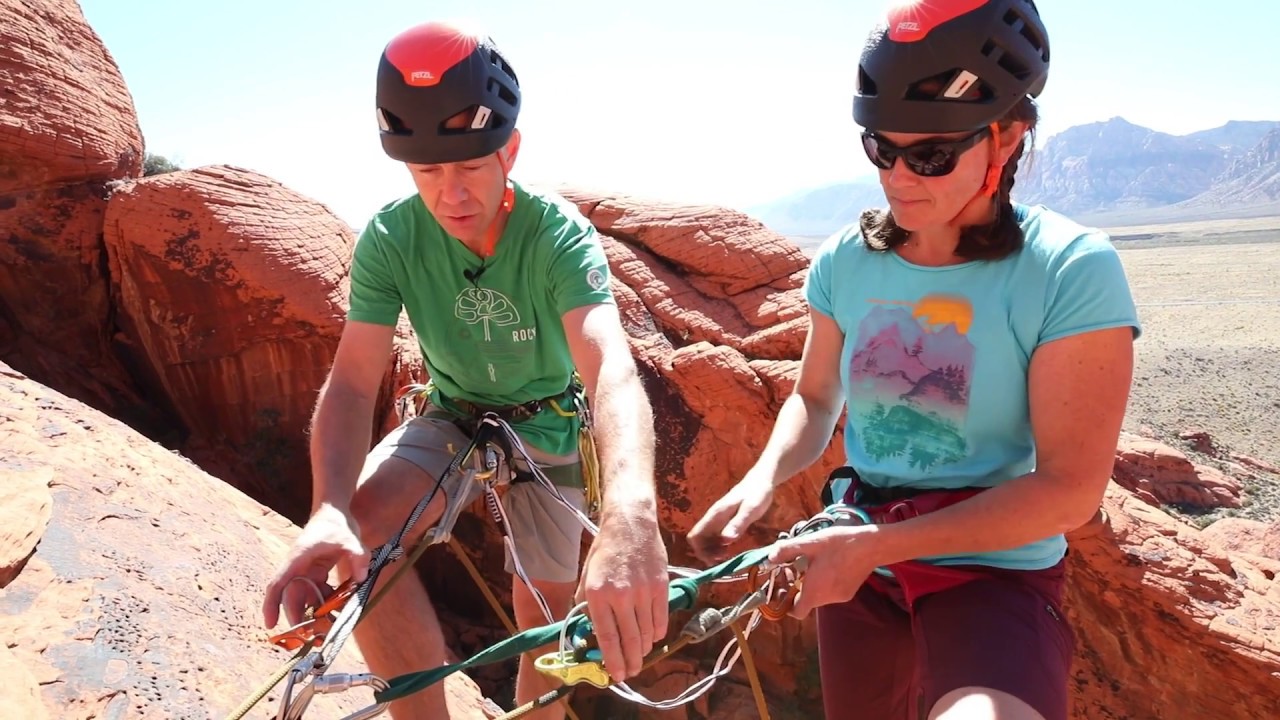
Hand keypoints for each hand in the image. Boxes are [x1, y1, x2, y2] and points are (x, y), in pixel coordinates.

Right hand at [262, 505, 368, 628]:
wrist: (335, 510)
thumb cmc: (337, 523)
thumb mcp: (350, 538)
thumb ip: (357, 557)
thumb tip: (360, 578)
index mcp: (298, 558)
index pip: (278, 584)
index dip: (271, 606)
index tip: (270, 625)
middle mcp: (298, 567)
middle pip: (292, 598)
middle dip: (299, 619)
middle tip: (312, 637)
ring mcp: (307, 571)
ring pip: (306, 598)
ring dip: (315, 614)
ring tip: (328, 630)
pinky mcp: (317, 572)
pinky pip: (318, 593)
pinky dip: (326, 603)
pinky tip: (338, 610)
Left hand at [576, 503, 668, 682]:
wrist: (630, 525)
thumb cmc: (605, 551)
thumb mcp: (586, 577)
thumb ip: (586, 605)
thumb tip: (588, 632)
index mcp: (598, 594)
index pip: (606, 637)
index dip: (611, 660)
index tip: (615, 675)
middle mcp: (621, 596)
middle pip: (629, 640)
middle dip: (630, 662)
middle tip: (630, 673)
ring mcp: (643, 592)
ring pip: (647, 633)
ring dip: (643, 649)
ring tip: (639, 655)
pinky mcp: (660, 587)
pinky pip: (660, 620)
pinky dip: (657, 633)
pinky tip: (651, 637)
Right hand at [687, 466, 775, 563]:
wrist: (761, 480)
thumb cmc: (757, 494)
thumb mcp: (751, 509)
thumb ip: (738, 524)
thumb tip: (725, 540)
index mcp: (715, 515)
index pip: (695, 536)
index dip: (700, 551)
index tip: (716, 559)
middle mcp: (713, 518)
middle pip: (698, 540)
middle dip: (706, 553)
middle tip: (724, 559)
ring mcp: (717, 520)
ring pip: (705, 540)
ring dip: (712, 551)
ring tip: (728, 556)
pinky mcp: (724, 522)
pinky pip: (715, 537)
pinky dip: (718, 546)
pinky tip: (730, 549)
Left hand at [766, 525, 880, 618]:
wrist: (871, 545)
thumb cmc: (839, 543)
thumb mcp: (810, 543)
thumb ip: (786, 551)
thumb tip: (769, 558)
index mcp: (814, 590)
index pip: (795, 612)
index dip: (785, 604)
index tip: (781, 588)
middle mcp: (827, 599)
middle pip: (805, 601)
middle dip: (795, 587)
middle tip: (792, 567)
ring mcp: (839, 597)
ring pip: (817, 596)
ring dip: (809, 584)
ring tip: (809, 563)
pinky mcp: (849, 593)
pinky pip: (830, 592)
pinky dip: (823, 583)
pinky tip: (826, 565)